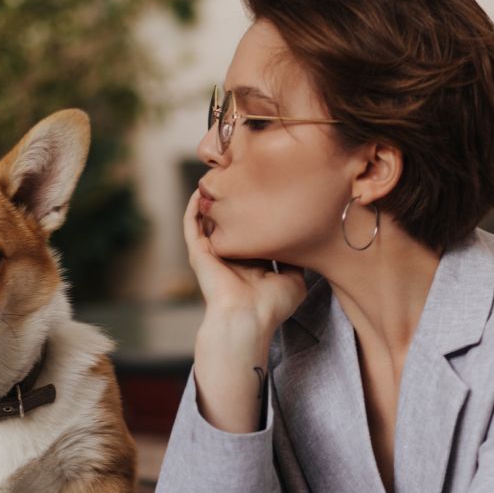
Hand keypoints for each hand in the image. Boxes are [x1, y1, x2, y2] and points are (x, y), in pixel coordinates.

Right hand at [184, 189, 305, 336]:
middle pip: (230, 222)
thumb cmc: (270, 306)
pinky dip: (193, 207)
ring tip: (218, 176)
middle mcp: (231, 256)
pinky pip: (191, 224)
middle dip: (235, 201)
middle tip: (242, 174)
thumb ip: (295, 260)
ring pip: (208, 220)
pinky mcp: (198, 252)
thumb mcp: (294, 280)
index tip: (270, 191)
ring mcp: (213, 253)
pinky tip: (200, 190)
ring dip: (211, 200)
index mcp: (252, 262)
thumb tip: (301, 242)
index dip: (259, 212)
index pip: (252, 230)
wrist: (248, 318)